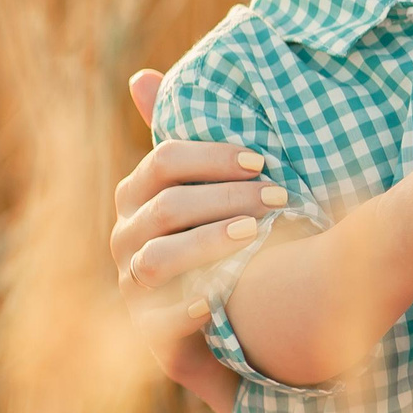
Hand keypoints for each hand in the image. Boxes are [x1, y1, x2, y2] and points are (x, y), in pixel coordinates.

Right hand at [115, 68, 268, 412]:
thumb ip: (190, 133)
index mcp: (143, 198)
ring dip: (208, 244)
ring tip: (259, 235)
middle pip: (163, 206)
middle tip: (283, 198)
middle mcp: (129, 241)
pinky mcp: (151, 339)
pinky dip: (186, 309)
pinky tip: (219, 299)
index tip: (267, 159)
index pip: (164, 161)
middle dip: (225, 197)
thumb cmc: (239, 242)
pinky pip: (155, 324)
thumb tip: (145, 72)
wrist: (248, 329)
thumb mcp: (226, 186)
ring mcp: (134, 290)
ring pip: (154, 258)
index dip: (213, 156)